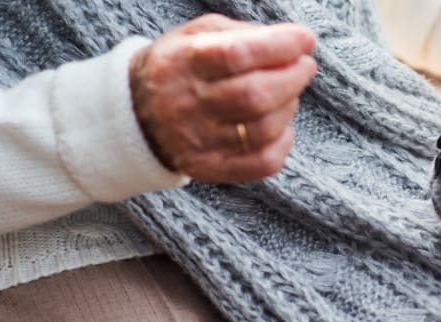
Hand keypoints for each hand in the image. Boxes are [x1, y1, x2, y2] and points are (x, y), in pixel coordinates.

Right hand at [130, 14, 317, 182]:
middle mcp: (188, 103)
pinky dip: (284, 143)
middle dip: (293, 78)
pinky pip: (262, 163)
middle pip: (255, 95)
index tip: (305, 40)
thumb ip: (242, 34)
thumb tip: (292, 42)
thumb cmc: (181, 67)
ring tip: (288, 93)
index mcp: (183, 62)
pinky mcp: (210, 168)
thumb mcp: (198, 35)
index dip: (280, 45)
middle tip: (304, 67)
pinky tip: (282, 127)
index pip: (237, 54)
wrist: (135, 114)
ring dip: (289, 107)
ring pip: (263, 129)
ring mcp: (198, 140)